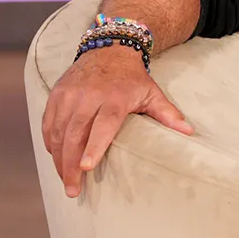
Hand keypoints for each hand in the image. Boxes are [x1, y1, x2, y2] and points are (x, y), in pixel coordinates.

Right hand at [41, 46, 193, 197]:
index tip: (87, 167)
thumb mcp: (152, 93)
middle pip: (76, 133)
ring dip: (58, 159)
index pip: (102, 124)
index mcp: (115, 97)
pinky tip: (56, 160)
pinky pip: (48, 123)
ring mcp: (69, 94)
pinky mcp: (56, 94)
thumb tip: (190, 133)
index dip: (94, 146)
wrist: (110, 48)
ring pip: (59, 131)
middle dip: (71, 164)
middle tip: (73, 190)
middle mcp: (88, 95)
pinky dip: (50, 143)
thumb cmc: (133, 78)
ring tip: (65, 180)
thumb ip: (168, 114)